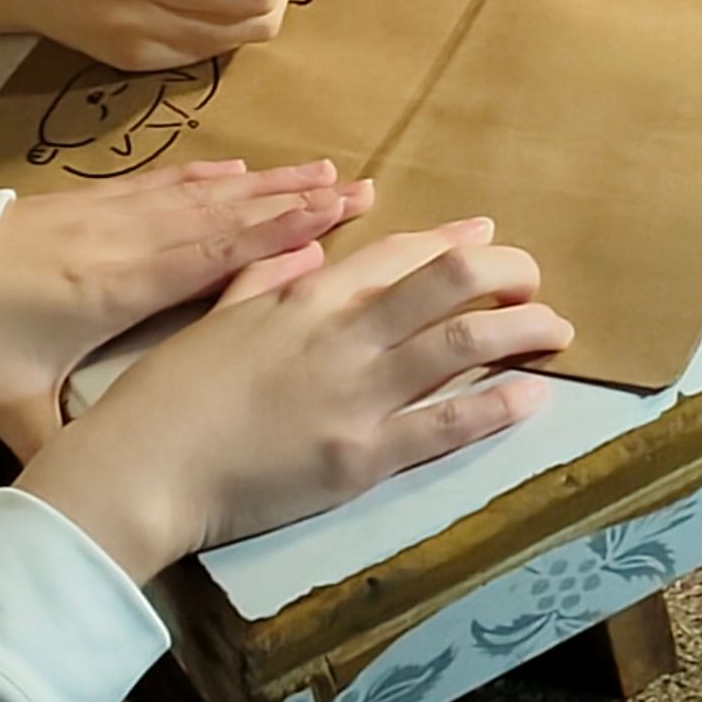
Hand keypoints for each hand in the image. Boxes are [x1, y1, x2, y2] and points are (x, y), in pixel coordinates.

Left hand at [0, 157, 372, 458]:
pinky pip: (157, 182)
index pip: (214, 256)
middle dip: (293, 201)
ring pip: (199, 192)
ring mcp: (104, 216)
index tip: (335, 217)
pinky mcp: (81, 203)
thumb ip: (67, 450)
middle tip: (358, 186)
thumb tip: (108, 504)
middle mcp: (124, 242)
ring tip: (319, 169)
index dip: (278, 234)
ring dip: (263, 181)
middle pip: (224, 214)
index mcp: (118, 292)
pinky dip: (203, 173)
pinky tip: (235, 165)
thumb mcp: (15, 412)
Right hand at [16, 218, 574, 581]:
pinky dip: (495, 405)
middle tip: (534, 280)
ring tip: (555, 328)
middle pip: (448, 283)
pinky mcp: (363, 458)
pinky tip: (532, 394)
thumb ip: (266, 278)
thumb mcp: (219, 317)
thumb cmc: (171, 393)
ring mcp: (358, 395)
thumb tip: (310, 249)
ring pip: (461, 344)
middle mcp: (343, 334)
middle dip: (506, 271)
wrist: (146, 468)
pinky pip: (445, 426)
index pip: (398, 253)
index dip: (451, 241)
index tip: (485, 234)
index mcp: (305, 295)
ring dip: (519, 329)